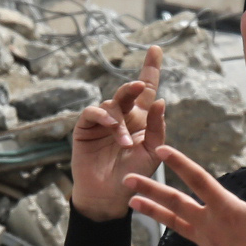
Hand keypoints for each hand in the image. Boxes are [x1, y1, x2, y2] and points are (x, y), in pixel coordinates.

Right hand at [69, 46, 165, 220]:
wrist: (110, 196)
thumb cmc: (133, 174)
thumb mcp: (153, 152)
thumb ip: (157, 127)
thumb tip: (160, 100)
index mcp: (141, 119)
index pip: (147, 90)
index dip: (150, 69)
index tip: (156, 49)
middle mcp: (122, 115)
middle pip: (128, 92)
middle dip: (134, 86)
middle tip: (140, 85)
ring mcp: (103, 121)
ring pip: (111, 104)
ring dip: (120, 122)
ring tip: (125, 143)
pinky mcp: (86, 128)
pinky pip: (93, 113)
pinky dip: (102, 116)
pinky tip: (111, 126)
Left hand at [125, 146, 245, 245]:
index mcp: (228, 211)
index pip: (199, 180)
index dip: (180, 163)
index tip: (162, 150)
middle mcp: (211, 226)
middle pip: (175, 203)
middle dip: (149, 189)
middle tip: (125, 179)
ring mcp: (207, 244)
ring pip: (175, 223)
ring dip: (152, 211)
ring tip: (131, 203)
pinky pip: (190, 237)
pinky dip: (178, 227)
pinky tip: (173, 222)